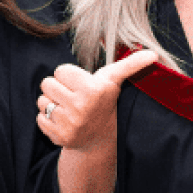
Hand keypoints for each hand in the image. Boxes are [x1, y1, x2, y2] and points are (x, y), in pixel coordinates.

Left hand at [38, 48, 159, 152]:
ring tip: (68, 109)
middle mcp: (81, 106)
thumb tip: (154, 54)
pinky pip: (39, 118)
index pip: (59, 70)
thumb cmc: (104, 101)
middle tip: (74, 97)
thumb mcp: (114, 81)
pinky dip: (48, 119)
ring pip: (42, 100)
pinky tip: (63, 122)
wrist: (100, 139)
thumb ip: (130, 64)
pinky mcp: (58, 137)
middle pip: (46, 83)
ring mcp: (69, 123)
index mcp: (93, 89)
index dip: (70, 77)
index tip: (82, 85)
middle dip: (59, 88)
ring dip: (52, 103)